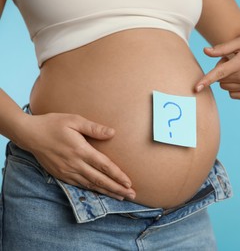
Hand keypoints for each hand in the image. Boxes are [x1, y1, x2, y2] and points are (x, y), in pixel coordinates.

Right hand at [17, 113, 135, 200]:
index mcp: (80, 150)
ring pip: (91, 185)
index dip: (118, 176)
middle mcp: (75, 164)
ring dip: (107, 192)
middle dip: (117, 188)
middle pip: (100, 180)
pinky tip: (101, 192)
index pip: (104, 166)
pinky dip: (92, 190)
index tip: (129, 183)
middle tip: (132, 195)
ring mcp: (67, 171)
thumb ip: (94, 128)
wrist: (29, 134)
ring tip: (121, 196)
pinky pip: (80, 185)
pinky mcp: (60, 175)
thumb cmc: (53, 123)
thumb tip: (112, 133)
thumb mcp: (74, 120)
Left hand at [195, 37, 239, 98]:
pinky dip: (233, 88)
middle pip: (220, 80)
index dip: (206, 80)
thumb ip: (222, 48)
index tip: (195, 88)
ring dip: (227, 80)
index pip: (219, 73)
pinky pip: (233, 95)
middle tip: (233, 63)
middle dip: (222, 72)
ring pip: (225, 87)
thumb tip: (205, 51)